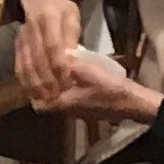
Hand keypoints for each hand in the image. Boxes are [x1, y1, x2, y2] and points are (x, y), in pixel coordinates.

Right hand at [15, 0, 83, 103]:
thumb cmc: (59, 6)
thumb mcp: (71, 14)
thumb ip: (71, 33)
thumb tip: (72, 56)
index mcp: (48, 18)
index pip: (52, 45)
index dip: (59, 64)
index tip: (67, 80)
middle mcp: (31, 29)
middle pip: (38, 59)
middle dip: (48, 80)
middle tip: (58, 97)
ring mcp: (21, 38)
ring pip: (26, 64)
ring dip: (36, 84)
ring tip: (46, 100)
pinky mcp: (16, 46)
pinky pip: (19, 65)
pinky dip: (25, 81)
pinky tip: (33, 94)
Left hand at [41, 49, 161, 125]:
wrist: (133, 103)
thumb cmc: (111, 89)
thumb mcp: (90, 72)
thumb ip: (71, 64)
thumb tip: (58, 52)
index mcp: (65, 103)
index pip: (39, 103)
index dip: (32, 92)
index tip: (30, 76)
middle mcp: (68, 110)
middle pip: (46, 103)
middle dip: (40, 90)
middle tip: (38, 72)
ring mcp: (77, 110)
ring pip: (56, 101)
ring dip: (52, 89)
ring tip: (51, 71)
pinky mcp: (86, 108)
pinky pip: (67, 100)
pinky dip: (63, 90)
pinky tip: (69, 76)